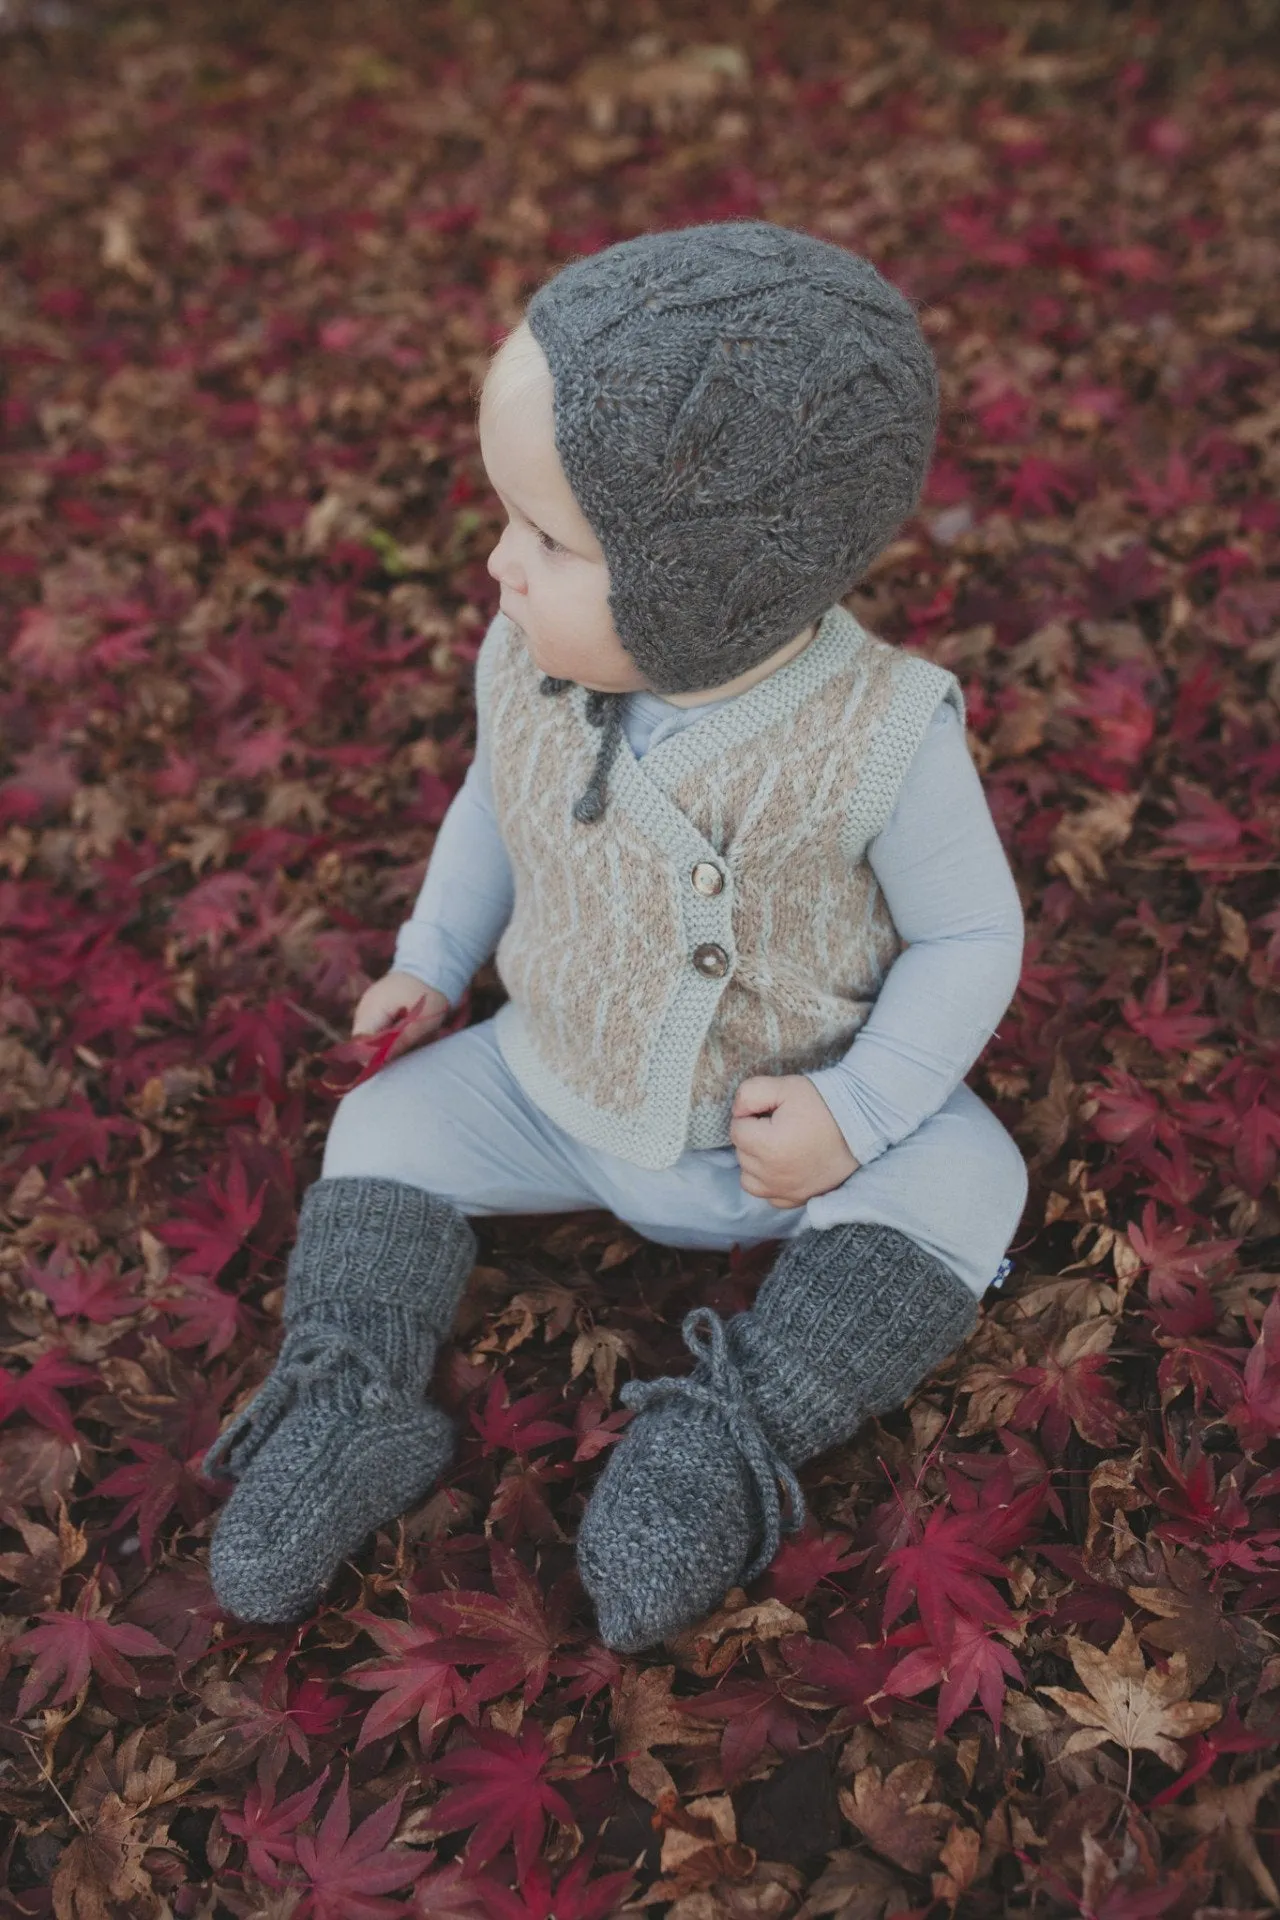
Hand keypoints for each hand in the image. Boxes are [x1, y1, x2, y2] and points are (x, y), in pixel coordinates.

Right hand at [352, 971, 450, 1064]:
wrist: (433, 963)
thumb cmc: (428, 992)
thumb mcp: (420, 1022)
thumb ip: (399, 1042)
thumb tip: (381, 1061)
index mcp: (372, 1009)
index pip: (360, 1042)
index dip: (371, 1056)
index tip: (390, 1063)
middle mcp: (365, 1006)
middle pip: (364, 1039)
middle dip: (382, 1049)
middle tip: (405, 1050)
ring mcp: (370, 1003)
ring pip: (372, 1033)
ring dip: (389, 1040)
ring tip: (410, 1036)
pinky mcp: (378, 1003)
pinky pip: (379, 1024)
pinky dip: (391, 1030)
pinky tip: (408, 1027)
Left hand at [730, 1073, 859, 1208]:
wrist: (861, 1125)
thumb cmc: (823, 1104)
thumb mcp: (785, 1086)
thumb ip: (749, 1093)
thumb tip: (737, 1112)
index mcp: (767, 1146)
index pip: (737, 1129)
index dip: (751, 1115)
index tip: (773, 1112)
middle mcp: (773, 1175)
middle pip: (742, 1153)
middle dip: (754, 1137)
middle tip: (780, 1125)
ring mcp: (786, 1191)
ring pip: (749, 1178)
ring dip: (756, 1162)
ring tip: (779, 1145)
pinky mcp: (798, 1200)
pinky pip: (769, 1196)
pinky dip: (770, 1182)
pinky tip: (785, 1165)